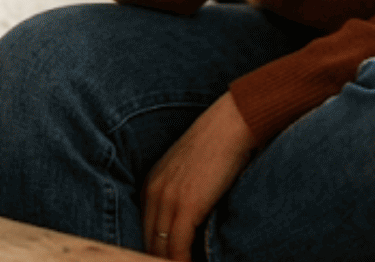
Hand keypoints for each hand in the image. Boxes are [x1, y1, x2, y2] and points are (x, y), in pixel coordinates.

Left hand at [141, 93, 252, 259]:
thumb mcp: (188, 172)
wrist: (231, 125)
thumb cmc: (217, 147)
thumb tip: (189, 225)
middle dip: (157, 259)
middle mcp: (152, 192)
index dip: (154, 251)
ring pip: (160, 248)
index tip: (162, 259)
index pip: (143, 231)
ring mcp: (167, 199)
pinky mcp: (186, 205)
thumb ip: (180, 195)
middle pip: (147, 242)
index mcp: (150, 186)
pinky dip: (183, 261)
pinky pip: (178, 246)